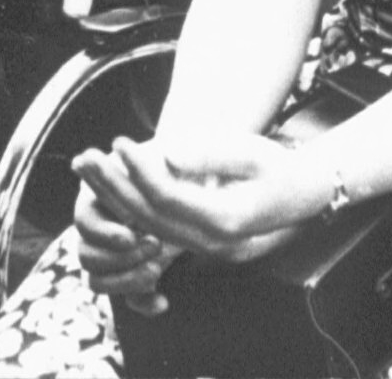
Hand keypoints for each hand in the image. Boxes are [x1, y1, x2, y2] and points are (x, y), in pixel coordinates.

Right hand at [71, 166, 180, 313]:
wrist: (197, 190)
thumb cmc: (179, 168)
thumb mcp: (171, 158)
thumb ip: (159, 158)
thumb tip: (133, 158)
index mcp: (98, 200)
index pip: (83, 222)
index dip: (104, 232)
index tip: (131, 235)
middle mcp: (99, 232)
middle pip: (86, 256)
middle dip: (118, 257)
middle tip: (155, 246)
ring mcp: (114, 257)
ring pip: (98, 281)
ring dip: (125, 279)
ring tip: (157, 269)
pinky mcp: (134, 276)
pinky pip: (128, 300)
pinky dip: (144, 303)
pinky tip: (164, 301)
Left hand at [74, 132, 323, 262]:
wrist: (305, 196)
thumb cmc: (281, 168)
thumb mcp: (252, 152)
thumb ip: (209, 156)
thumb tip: (168, 156)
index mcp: (226, 221)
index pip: (170, 199)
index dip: (140, 171)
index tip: (120, 143)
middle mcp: (212, 242)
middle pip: (151, 218)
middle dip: (115, 187)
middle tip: (86, 157)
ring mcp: (204, 248)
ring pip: (149, 226)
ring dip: (115, 198)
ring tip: (88, 169)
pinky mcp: (198, 242)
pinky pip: (158, 228)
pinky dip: (131, 208)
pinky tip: (110, 187)